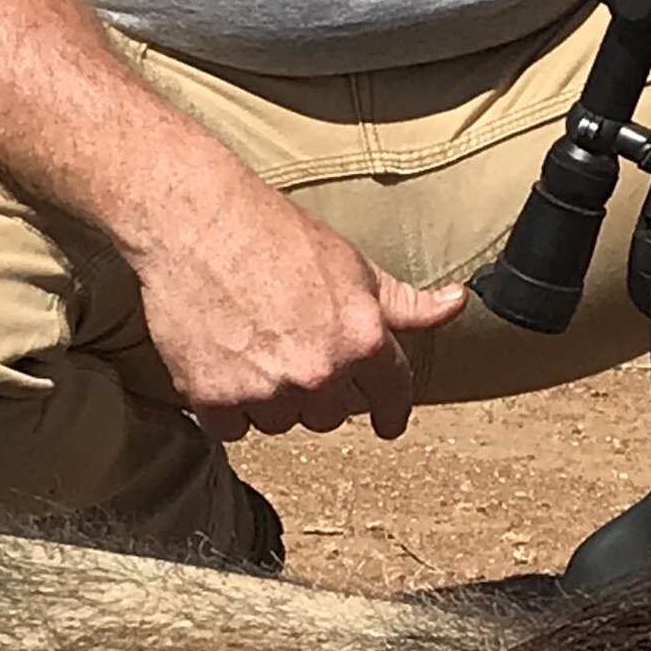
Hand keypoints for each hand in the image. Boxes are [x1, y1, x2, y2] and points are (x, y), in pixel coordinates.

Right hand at [117, 133, 463, 442]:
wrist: (194, 221)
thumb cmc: (273, 232)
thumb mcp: (352, 264)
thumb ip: (403, 301)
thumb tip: (456, 303)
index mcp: (362, 338)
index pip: (391, 394)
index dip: (391, 412)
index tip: (388, 425)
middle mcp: (319, 371)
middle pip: (330, 414)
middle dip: (316, 388)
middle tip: (289, 346)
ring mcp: (266, 389)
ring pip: (280, 423)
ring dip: (270, 399)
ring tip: (250, 347)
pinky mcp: (214, 398)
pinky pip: (231, 428)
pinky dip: (225, 406)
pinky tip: (219, 364)